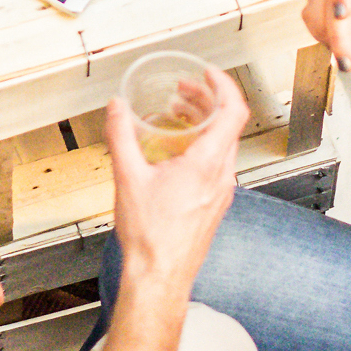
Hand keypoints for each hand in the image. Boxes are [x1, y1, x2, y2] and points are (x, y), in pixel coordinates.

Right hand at [103, 64, 248, 291]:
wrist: (159, 277)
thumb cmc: (150, 238)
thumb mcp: (127, 177)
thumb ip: (121, 136)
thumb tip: (117, 109)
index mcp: (206, 164)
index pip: (233, 111)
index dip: (223, 85)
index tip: (208, 74)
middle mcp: (221, 177)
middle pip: (228, 124)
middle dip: (207, 100)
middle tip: (184, 91)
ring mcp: (221, 192)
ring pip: (223, 144)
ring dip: (203, 124)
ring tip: (177, 117)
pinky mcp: (214, 204)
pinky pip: (217, 164)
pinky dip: (201, 146)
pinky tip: (175, 152)